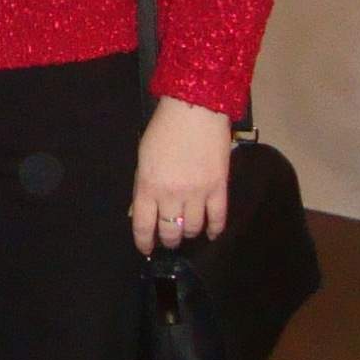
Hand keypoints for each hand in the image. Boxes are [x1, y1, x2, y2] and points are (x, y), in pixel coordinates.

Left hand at [131, 95, 232, 254]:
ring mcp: (197, 193)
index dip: (144, 242)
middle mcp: (171, 195)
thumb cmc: (164, 129)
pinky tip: (211, 233)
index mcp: (147, 186)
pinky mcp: (218, 188)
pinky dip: (215, 230)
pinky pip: (218, 218)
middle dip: (168, 240)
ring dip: (189, 234)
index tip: (146, 249)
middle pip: (170, 231)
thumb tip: (140, 212)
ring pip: (193, 228)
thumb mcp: (143, 158)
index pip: (143, 225)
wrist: (195, 110)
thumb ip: (142, 186)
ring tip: (187, 231)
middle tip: (169, 239)